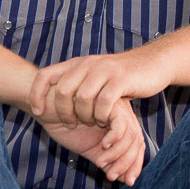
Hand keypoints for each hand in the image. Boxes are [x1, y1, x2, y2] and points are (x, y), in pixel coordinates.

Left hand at [30, 48, 172, 128]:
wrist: (152, 64)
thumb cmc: (120, 77)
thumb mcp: (93, 76)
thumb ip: (76, 83)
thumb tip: (50, 97)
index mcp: (77, 63)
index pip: (45, 75)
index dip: (37, 94)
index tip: (38, 112)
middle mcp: (88, 64)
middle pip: (63, 90)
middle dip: (64, 112)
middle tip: (71, 124)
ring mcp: (104, 70)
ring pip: (83, 98)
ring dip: (85, 116)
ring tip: (92, 122)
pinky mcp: (121, 80)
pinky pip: (104, 102)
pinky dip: (101, 115)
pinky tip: (105, 120)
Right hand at [38, 97, 147, 185]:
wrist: (46, 106)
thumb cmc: (65, 125)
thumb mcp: (89, 148)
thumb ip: (107, 161)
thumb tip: (126, 179)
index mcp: (119, 125)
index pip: (136, 146)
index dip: (135, 164)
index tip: (127, 182)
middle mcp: (122, 114)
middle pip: (137, 141)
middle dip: (128, 163)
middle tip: (111, 176)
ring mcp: (117, 106)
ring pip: (130, 134)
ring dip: (118, 154)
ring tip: (100, 163)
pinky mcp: (109, 101)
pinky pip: (120, 122)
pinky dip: (114, 137)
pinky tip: (102, 145)